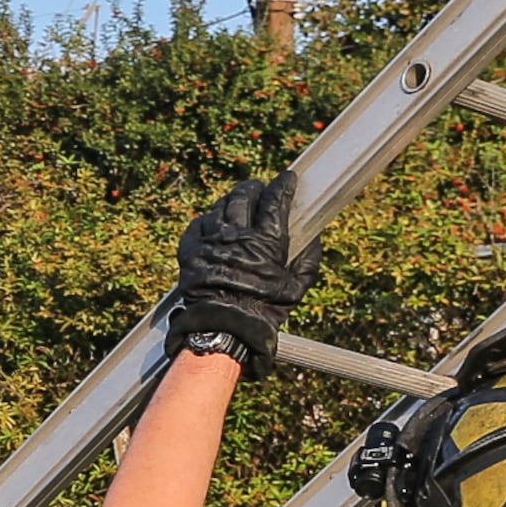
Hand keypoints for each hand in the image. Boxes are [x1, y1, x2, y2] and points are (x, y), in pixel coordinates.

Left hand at [168, 177, 322, 377]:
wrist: (225, 328)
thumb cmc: (265, 310)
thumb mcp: (297, 287)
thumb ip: (308, 259)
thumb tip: (314, 239)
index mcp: (266, 240)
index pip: (275, 200)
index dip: (282, 185)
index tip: (287, 179)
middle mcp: (238, 235)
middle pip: (244, 197)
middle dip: (253, 188)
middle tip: (258, 189)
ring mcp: (211, 241)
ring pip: (220, 208)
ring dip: (230, 201)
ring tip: (236, 203)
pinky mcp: (191, 252)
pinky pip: (197, 225)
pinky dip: (206, 220)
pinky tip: (212, 222)